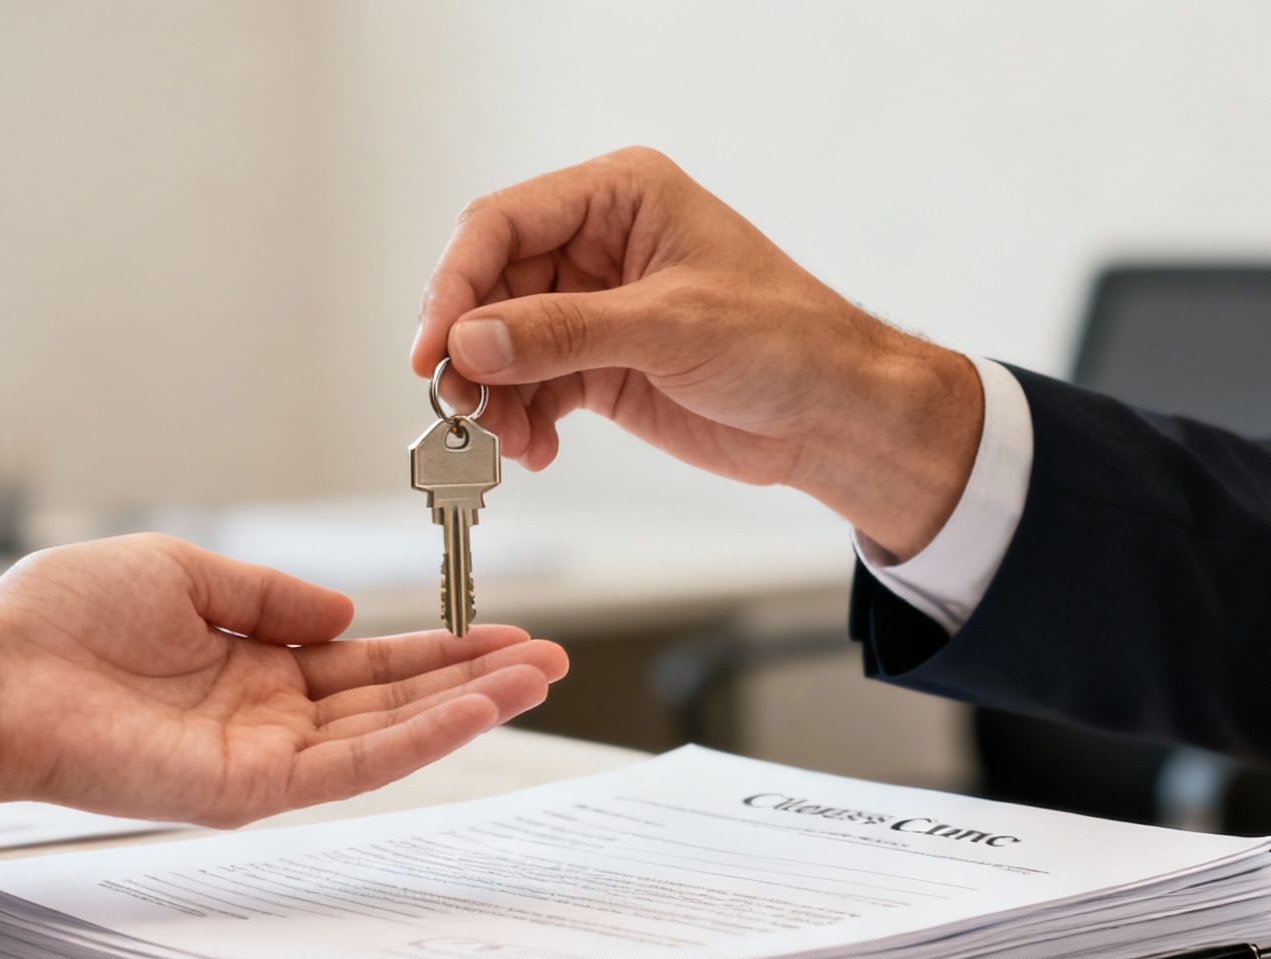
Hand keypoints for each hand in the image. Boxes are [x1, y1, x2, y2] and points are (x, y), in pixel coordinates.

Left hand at [0, 534, 567, 826]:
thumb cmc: (61, 617)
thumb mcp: (187, 571)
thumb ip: (274, 595)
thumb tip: (348, 611)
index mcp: (252, 664)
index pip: (367, 662)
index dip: (436, 648)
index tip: (500, 632)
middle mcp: (267, 716)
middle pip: (393, 701)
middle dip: (473, 680)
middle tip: (548, 662)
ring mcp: (263, 757)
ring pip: (386, 736)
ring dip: (464, 710)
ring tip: (534, 681)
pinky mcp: (249, 789)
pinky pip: (351, 767)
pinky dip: (416, 741)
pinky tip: (469, 712)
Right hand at [413, 146, 983, 560]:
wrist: (836, 416)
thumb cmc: (786, 342)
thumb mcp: (670, 328)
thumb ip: (563, 333)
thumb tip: (471, 341)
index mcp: (619, 196)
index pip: (503, 223)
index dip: (457, 284)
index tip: (434, 347)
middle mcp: (597, 243)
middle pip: (491, 287)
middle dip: (470, 350)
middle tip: (457, 406)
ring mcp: (594, 307)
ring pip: (502, 344)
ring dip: (492, 395)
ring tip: (503, 441)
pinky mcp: (599, 365)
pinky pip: (531, 387)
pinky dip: (521, 421)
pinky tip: (532, 450)